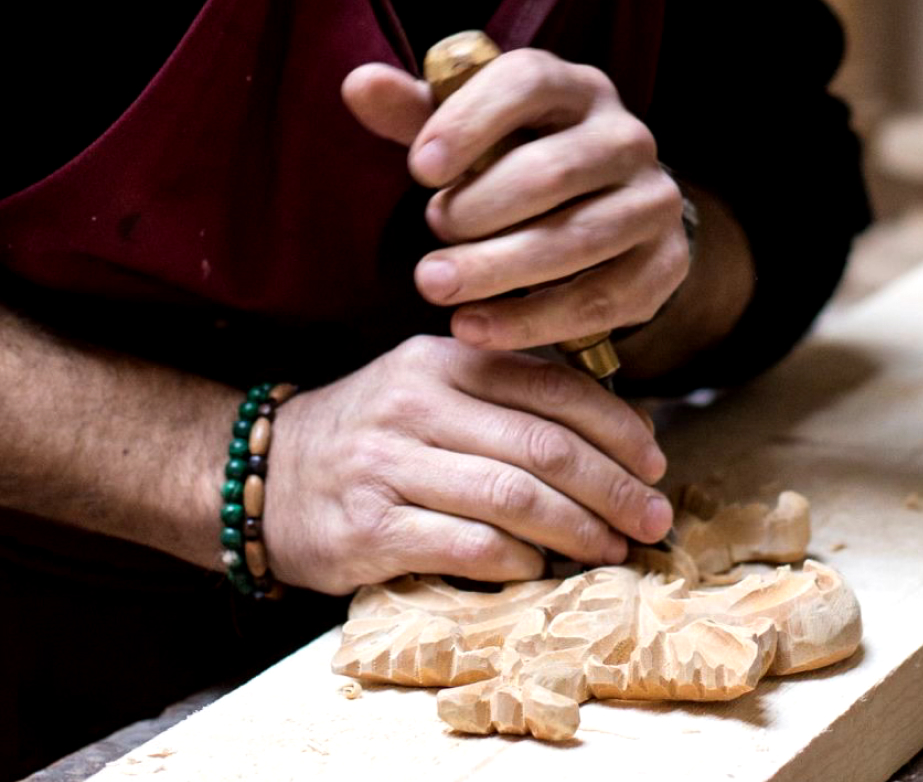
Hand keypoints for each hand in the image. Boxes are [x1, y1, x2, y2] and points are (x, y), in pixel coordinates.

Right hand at [262, 336, 671, 594]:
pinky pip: (468, 546)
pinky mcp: (369, 529)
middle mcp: (415, 404)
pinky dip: (519, 559)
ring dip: (579, 529)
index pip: (553, 388)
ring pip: (513, 497)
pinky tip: (543, 566)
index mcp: (443, 360)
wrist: (262, 476)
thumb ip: (516, 400)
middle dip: (614, 487)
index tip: (656, 463)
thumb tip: (628, 433)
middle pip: (543, 446)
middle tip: (653, 518)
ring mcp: (388, 465)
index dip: (617, 429)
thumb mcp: (437, 391)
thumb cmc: (378, 438)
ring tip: (614, 547)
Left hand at [342, 50, 689, 350]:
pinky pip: (602, 298)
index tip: (419, 170)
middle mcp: (627, 138)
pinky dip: (536, 319)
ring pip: (579, 238)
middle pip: (553, 171)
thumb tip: (359, 85)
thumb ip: (416, 115)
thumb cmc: (519, 166)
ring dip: (500, 270)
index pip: (528, 84)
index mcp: (575, 89)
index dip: (471, 124)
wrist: (608, 218)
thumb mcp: (469, 136)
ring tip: (437, 288)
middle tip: (427, 238)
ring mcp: (653, 202)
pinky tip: (480, 327)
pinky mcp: (665, 264)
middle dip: (479, 212)